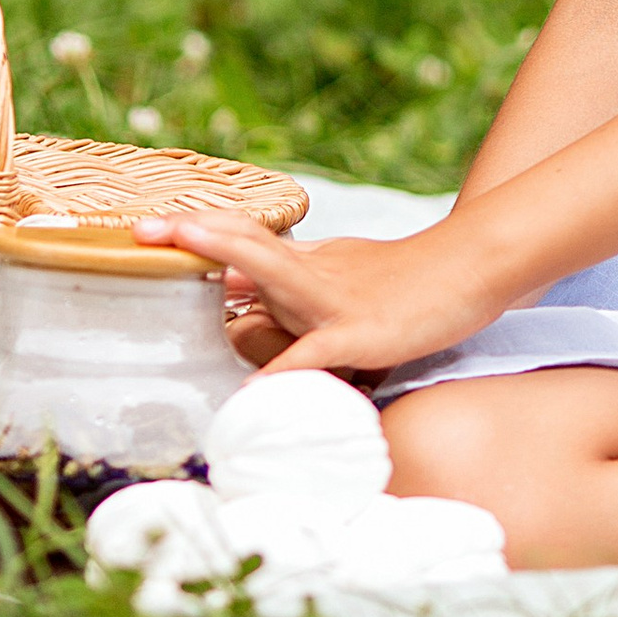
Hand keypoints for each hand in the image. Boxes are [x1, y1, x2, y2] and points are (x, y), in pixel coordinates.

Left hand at [135, 207, 502, 379]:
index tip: (146, 229)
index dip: (197, 230)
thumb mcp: (341, 271)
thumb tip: (236, 287)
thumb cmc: (407, 280)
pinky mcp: (363, 334)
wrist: (473, 267)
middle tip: (144, 229)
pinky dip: (287, 366)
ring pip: (275, 276)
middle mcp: (314, 274)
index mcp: (308, 263)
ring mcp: (336, 302)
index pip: (245, 239)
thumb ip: (290, 280)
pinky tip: (256, 387)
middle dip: (195, 235)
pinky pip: (318, 353)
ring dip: (229, 259)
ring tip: (182, 246)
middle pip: (247, 245)